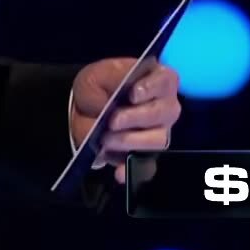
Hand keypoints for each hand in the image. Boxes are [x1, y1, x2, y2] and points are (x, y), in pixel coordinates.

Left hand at [68, 58, 181, 184]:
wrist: (84, 112)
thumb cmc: (97, 88)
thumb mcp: (94, 77)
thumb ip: (106, 85)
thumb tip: (112, 104)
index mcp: (156, 78)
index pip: (166, 80)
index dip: (152, 87)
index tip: (132, 95)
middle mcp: (165, 105)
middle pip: (165, 112)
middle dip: (136, 117)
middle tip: (112, 121)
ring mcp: (160, 131)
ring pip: (159, 139)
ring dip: (130, 140)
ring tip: (106, 139)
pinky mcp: (148, 154)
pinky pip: (147, 166)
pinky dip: (131, 169)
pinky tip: (118, 172)